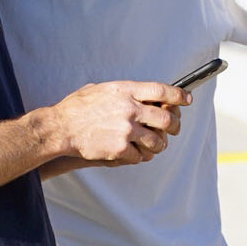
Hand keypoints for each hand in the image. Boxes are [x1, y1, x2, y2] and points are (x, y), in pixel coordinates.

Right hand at [54, 80, 185, 165]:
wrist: (60, 128)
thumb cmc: (77, 108)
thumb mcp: (101, 89)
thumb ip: (123, 92)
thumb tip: (142, 96)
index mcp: (126, 90)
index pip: (163, 90)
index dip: (179, 95)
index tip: (186, 100)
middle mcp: (130, 109)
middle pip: (167, 118)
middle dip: (174, 126)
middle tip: (174, 129)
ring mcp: (126, 130)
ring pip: (157, 141)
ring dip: (159, 145)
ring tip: (155, 146)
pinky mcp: (120, 149)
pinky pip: (140, 156)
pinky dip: (140, 156)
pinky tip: (135, 154)